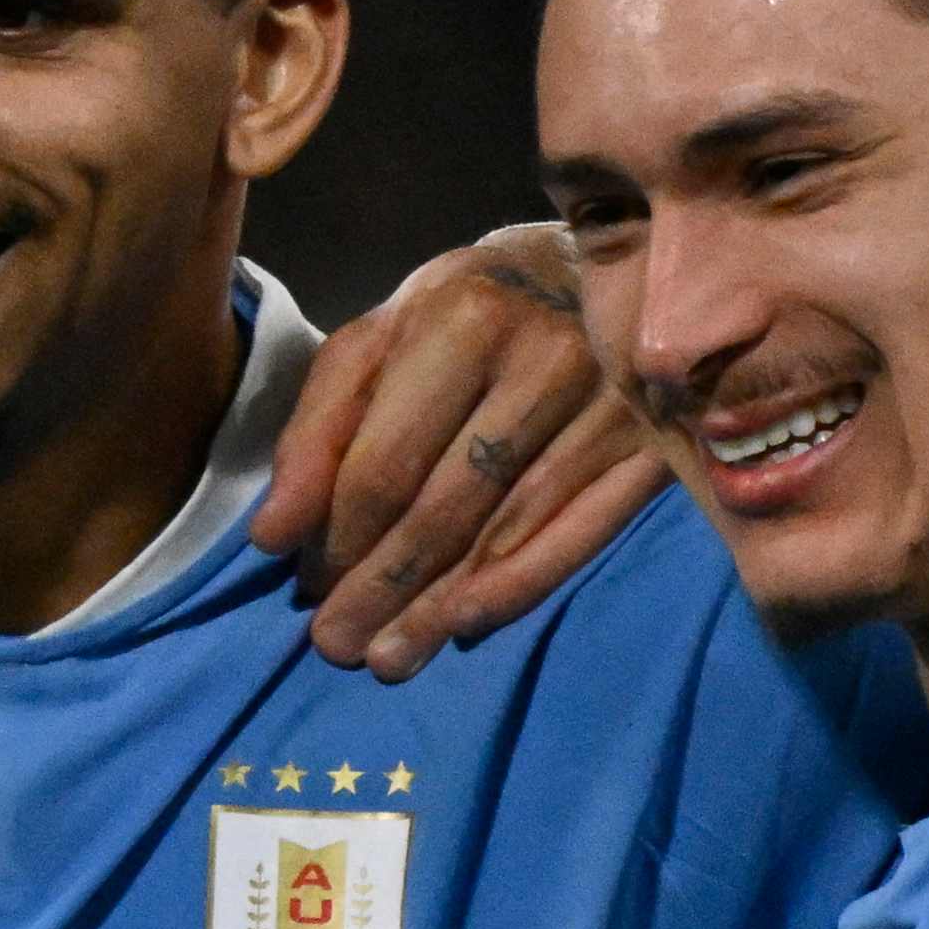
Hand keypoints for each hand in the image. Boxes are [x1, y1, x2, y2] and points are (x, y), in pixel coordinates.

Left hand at [252, 228, 662, 677]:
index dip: (341, 535)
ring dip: (439, 606)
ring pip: (508, 532)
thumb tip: (274, 535)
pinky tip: (465, 627)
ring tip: (388, 657)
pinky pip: (580, 536)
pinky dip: (519, 589)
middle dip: (382, 586)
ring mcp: (610, 407)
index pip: (387, 461)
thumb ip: (319, 430)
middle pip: (446, 506)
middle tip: (336, 646)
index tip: (307, 587)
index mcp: (464, 322)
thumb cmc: (465, 312)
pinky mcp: (654, 446)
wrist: (594, 270)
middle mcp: (546, 360)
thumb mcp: (378, 341)